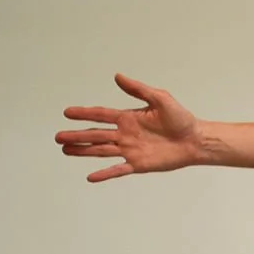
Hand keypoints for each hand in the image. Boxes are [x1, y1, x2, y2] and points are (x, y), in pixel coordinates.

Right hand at [55, 74, 200, 180]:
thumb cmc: (181, 118)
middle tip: (58, 137)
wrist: (195, 140)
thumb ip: (138, 89)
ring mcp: (130, 150)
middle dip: (77, 136)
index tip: (67, 113)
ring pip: (101, 151)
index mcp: (128, 117)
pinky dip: (105, 173)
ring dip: (83, 151)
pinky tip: (90, 177)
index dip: (84, 114)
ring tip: (65, 150)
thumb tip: (117, 76)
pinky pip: (118, 170)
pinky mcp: (138, 164)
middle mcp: (125, 134)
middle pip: (95, 134)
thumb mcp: (160, 98)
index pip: (100, 115)